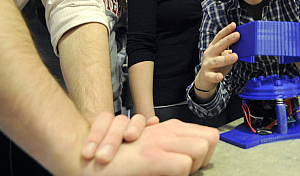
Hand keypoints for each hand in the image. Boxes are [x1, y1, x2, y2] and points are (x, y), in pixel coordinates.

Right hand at [80, 119, 218, 174]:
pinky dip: (181, 175)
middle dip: (207, 157)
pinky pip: (184, 165)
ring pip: (203, 147)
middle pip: (211, 137)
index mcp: (169, 129)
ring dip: (196, 164)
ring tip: (175, 172)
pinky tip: (161, 175)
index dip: (206, 153)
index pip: (209, 135)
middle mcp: (167, 131)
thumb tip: (189, 159)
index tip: (192, 166)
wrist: (89, 161)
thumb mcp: (149, 147)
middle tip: (187, 171)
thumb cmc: (118, 159)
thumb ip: (168, 146)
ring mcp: (160, 142)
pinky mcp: (151, 157)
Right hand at [194, 22, 239, 92]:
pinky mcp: (207, 75)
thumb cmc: (217, 65)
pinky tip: (220, 76)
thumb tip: (243, 48)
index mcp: (213, 47)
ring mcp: (207, 64)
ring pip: (217, 61)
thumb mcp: (223, 56)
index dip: (226, 30)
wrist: (205, 79)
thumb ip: (230, 52)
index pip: (219, 37)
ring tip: (235, 56)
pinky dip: (216, 76)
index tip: (234, 25)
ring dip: (226, 58)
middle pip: (219, 46)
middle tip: (238, 35)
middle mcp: (209, 54)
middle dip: (228, 40)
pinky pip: (212, 76)